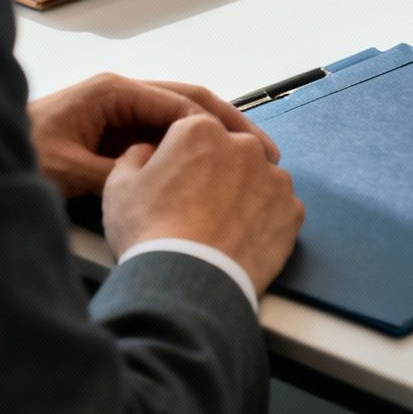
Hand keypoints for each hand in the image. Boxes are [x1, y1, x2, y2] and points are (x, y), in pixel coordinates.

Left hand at [28, 75, 276, 198]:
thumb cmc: (22, 153)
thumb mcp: (68, 171)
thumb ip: (115, 175)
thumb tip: (158, 183)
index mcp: (113, 92)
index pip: (179, 103)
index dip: (217, 127)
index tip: (247, 150)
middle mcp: (122, 94)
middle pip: (189, 103)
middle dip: (230, 125)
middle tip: (266, 151)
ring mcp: (120, 111)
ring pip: (180, 119)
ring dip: (215, 137)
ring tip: (251, 160)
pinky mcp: (117, 130)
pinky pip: (163, 135)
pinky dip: (192, 149)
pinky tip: (214, 169)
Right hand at [102, 112, 301, 293]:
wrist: (188, 283)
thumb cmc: (150, 232)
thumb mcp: (119, 186)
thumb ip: (135, 156)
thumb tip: (147, 151)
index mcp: (200, 130)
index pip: (193, 133)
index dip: (181, 158)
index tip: (175, 182)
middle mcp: (244, 146)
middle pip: (229, 152)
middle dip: (216, 172)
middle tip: (197, 207)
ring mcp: (274, 179)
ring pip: (257, 179)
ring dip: (244, 194)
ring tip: (221, 226)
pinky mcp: (293, 211)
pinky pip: (277, 208)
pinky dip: (264, 220)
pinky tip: (242, 238)